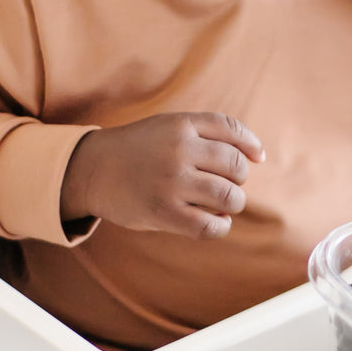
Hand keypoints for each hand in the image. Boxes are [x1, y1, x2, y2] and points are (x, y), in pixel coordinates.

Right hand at [60, 112, 265, 238]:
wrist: (93, 169)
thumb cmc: (139, 149)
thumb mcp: (168, 127)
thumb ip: (207, 132)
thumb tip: (258, 156)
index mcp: (181, 125)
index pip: (231, 129)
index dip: (251, 145)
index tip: (258, 157)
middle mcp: (178, 150)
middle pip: (236, 165)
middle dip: (240, 177)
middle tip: (228, 183)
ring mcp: (172, 182)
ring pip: (229, 196)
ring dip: (234, 203)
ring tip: (224, 204)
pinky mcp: (164, 212)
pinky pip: (210, 225)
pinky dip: (221, 226)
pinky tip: (215, 221)